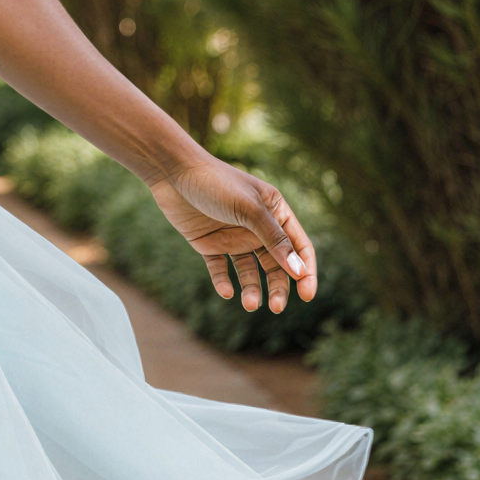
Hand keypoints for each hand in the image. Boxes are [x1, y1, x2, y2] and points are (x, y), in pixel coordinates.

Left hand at [147, 158, 317, 313]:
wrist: (172, 172)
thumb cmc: (216, 183)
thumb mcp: (249, 209)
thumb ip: (273, 239)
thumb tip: (299, 271)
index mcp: (275, 212)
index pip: (298, 246)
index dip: (306, 271)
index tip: (307, 296)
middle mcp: (257, 227)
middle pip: (277, 265)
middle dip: (279, 287)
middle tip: (276, 307)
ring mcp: (233, 237)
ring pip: (250, 271)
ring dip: (252, 289)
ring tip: (248, 304)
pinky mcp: (209, 244)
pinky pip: (221, 270)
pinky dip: (224, 282)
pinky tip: (226, 291)